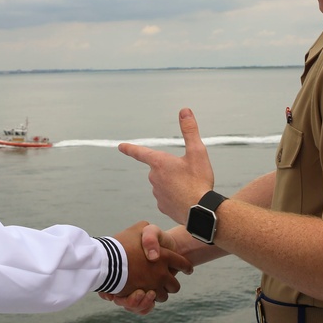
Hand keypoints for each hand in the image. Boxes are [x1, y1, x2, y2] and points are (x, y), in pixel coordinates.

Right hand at [110, 221, 191, 302]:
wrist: (106, 259)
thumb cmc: (122, 243)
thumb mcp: (140, 228)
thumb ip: (150, 232)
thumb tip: (154, 242)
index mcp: (164, 257)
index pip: (183, 264)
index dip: (186, 267)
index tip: (188, 270)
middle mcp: (161, 274)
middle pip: (175, 286)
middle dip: (171, 285)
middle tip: (166, 281)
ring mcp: (151, 286)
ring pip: (163, 296)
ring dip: (159, 293)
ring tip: (152, 288)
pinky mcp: (141, 296)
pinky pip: (150, 304)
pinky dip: (148, 301)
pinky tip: (144, 294)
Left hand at [119, 107, 214, 224]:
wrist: (201, 211)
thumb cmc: (199, 181)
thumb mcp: (198, 152)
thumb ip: (190, 130)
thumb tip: (185, 110)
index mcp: (160, 162)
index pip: (141, 152)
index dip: (131, 148)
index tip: (121, 146)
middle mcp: (154, 177)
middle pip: (160, 169)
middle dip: (172, 170)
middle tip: (189, 175)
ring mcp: (156, 193)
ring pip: (164, 183)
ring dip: (174, 183)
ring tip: (190, 188)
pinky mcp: (161, 206)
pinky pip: (166, 197)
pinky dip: (175, 196)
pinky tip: (186, 199)